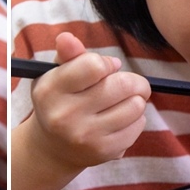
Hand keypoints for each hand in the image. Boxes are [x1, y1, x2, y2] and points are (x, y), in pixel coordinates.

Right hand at [10, 32, 149, 189]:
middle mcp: (65, 115)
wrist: (53, 148)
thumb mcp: (57, 75)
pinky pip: (138, 126)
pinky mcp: (104, 152)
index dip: (107, 63)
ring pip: (135, 106)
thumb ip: (67, 55)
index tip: (105, 68)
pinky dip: (136, 118)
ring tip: (123, 100)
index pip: (94, 66)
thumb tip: (67, 37)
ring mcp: (86, 136)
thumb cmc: (60, 101)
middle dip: (132, 80)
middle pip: (121, 85)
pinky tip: (122, 118)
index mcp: (51, 90)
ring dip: (136, 99)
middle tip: (128, 82)